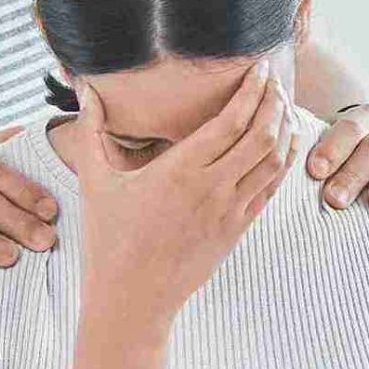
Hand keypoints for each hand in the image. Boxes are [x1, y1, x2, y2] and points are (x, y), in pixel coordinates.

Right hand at [69, 63, 296, 326]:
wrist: (132, 300)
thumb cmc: (108, 241)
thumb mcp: (94, 182)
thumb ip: (91, 130)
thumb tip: (83, 88)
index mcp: (179, 171)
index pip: (231, 120)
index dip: (253, 90)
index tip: (260, 69)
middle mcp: (211, 189)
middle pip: (262, 135)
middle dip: (275, 102)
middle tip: (276, 80)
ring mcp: (229, 212)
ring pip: (274, 162)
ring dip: (285, 130)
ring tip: (284, 106)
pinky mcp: (237, 231)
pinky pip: (270, 190)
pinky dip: (283, 162)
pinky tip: (284, 144)